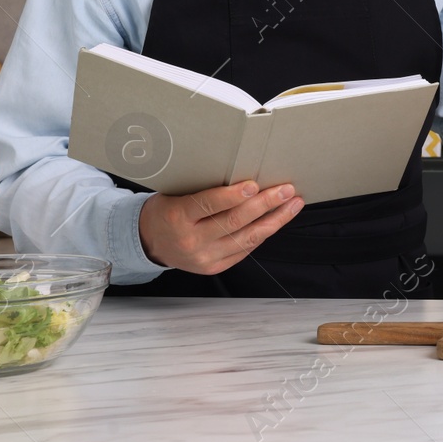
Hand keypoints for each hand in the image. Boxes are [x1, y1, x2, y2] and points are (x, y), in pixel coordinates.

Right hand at [138, 181, 302, 275]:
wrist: (149, 242)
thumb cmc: (166, 210)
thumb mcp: (176, 194)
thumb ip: (204, 189)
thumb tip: (243, 173)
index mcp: (178, 217)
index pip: (208, 205)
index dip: (233, 195)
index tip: (254, 184)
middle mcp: (191, 241)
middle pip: (234, 222)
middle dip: (265, 204)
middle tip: (285, 190)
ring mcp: (204, 258)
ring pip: (246, 238)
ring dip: (275, 220)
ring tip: (292, 204)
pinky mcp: (214, 268)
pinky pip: (245, 249)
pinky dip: (263, 233)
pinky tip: (277, 220)